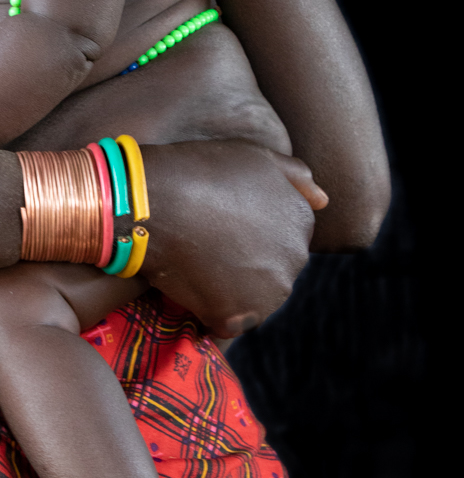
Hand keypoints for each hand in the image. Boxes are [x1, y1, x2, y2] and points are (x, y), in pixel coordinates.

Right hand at [138, 141, 322, 336]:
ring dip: (231, 288)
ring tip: (197, 264)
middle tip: (208, 243)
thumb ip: (296, 175)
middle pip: (272, 269)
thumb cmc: (200, 170)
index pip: (285, 236)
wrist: (153, 201)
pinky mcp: (235, 317)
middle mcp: (294, 259)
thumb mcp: (254, 156)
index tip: (225, 223)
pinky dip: (210, 310)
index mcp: (300, 221)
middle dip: (246, 261)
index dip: (252, 230)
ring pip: (253, 298)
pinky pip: (226, 322)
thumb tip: (324, 201)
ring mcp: (267, 292)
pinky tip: (190, 285)